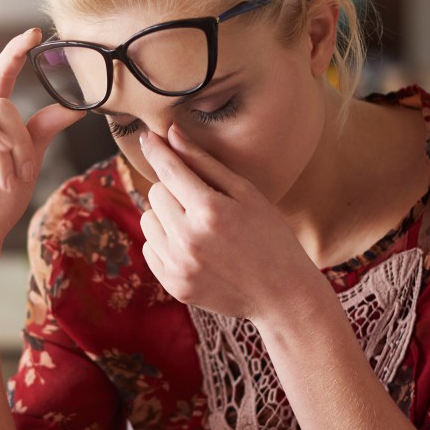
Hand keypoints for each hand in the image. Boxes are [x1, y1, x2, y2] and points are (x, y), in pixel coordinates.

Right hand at [0, 28, 84, 258]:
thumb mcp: (28, 164)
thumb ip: (43, 133)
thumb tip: (73, 107)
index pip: (1, 78)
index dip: (14, 54)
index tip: (34, 34)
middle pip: (2, 104)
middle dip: (22, 138)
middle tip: (26, 170)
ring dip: (9, 149)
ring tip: (12, 178)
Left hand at [138, 125, 322, 321]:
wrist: (282, 295)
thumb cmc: (271, 236)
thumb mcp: (246, 193)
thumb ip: (205, 163)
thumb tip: (171, 134)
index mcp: (210, 210)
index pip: (169, 169)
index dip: (157, 150)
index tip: (148, 137)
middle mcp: (188, 238)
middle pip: (155, 193)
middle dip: (173, 190)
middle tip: (202, 202)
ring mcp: (179, 265)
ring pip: (147, 220)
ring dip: (166, 217)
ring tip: (197, 227)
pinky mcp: (174, 284)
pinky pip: (149, 248)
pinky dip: (165, 243)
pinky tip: (193, 248)